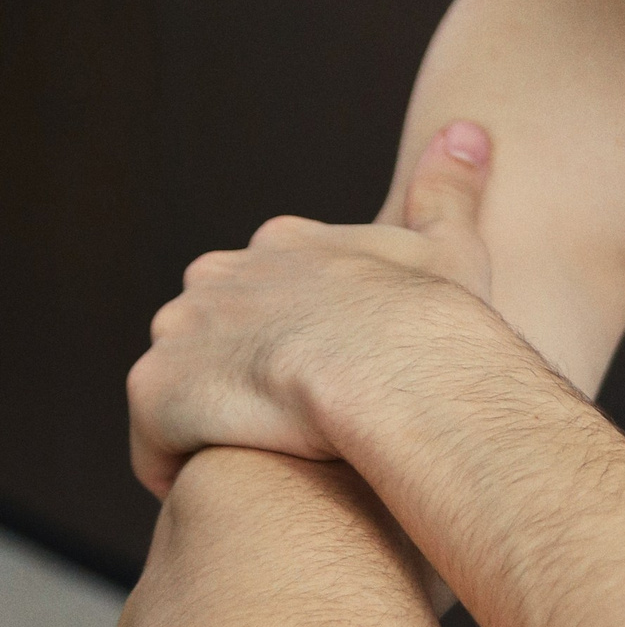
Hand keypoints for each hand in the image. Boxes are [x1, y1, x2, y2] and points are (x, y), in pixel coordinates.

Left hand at [130, 125, 497, 498]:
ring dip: (213, 422)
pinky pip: (156, 446)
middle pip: (216, 333)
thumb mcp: (452, 248)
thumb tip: (466, 131)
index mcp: (284, 246)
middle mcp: (219, 276)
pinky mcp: (158, 392)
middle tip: (301, 430)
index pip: (267, 289)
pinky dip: (184, 471)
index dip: (298, 339)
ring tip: (267, 469)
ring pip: (183, 386)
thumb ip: (448, 191)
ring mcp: (182, 331)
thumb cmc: (434, 323)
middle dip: (245, 376)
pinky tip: (235, 494)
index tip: (330, 378)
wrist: (394, 372)